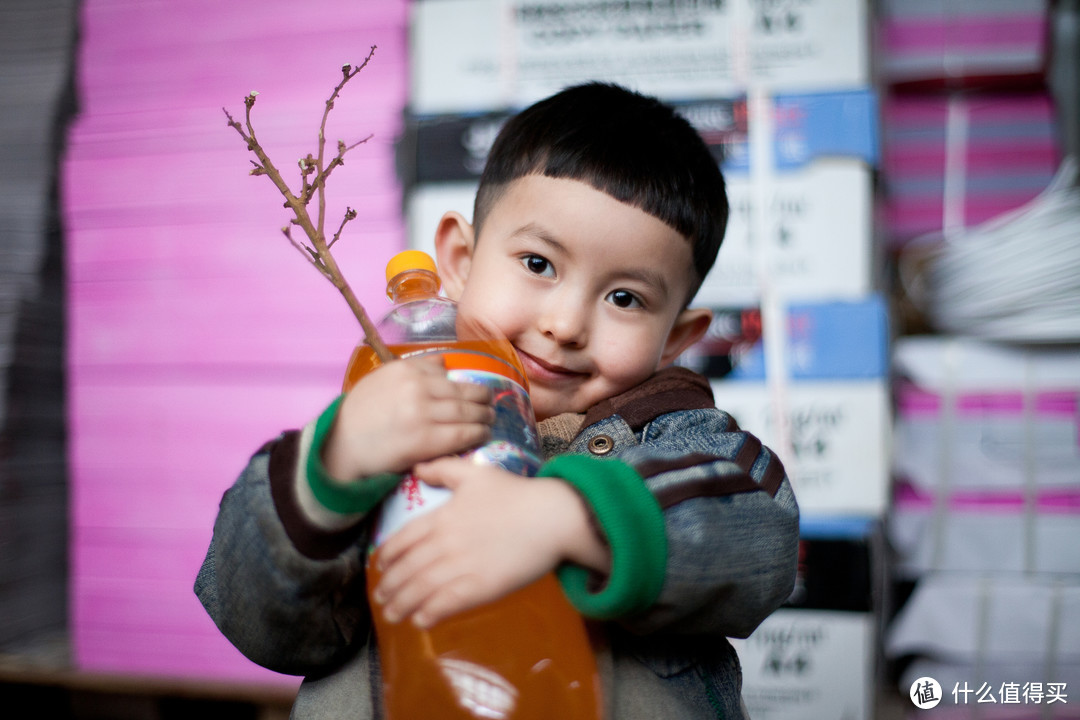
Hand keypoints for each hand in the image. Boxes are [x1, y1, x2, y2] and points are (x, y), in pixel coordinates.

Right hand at [322, 355, 494, 479]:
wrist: (341, 446)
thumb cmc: (359, 415)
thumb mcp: (382, 380)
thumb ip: (414, 368)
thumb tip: (444, 361)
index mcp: (406, 369)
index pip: (445, 372)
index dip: (465, 383)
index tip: (474, 390)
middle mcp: (417, 387)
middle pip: (463, 391)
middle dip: (482, 398)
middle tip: (491, 404)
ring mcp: (422, 413)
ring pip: (467, 412)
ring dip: (484, 416)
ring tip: (490, 419)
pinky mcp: (426, 440)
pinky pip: (462, 434)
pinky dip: (477, 433)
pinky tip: (483, 434)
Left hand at [371, 457, 607, 628]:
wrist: (551, 517)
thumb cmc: (515, 494)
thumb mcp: (475, 473)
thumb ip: (442, 469)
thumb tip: (418, 468)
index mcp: (441, 517)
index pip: (402, 540)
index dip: (387, 557)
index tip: (380, 567)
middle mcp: (445, 543)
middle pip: (407, 569)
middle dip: (389, 587)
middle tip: (381, 598)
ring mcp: (462, 567)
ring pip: (421, 590)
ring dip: (402, 605)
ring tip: (392, 615)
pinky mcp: (481, 588)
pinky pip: (446, 604)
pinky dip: (429, 614)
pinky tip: (421, 621)